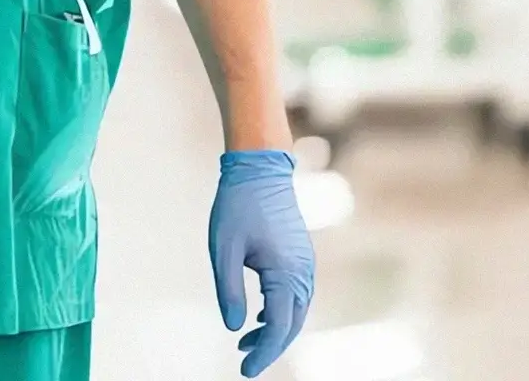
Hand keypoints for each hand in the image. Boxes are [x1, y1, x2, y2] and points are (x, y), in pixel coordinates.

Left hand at [209, 150, 314, 376]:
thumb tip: (235, 328)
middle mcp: (302, 273)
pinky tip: (258, 317)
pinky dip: (279, 312)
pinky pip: (295, 295)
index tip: (244, 370)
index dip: (262, 353)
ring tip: (246, 342)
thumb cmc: (238, 205)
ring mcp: (304, 265)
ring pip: (296, 311)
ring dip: (274, 330)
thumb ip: (230, 290)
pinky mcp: (300, 257)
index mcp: (285, 273)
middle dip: (270, 347)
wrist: (260, 169)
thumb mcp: (224, 248)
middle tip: (244, 361)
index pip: (278, 327)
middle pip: (291, 325)